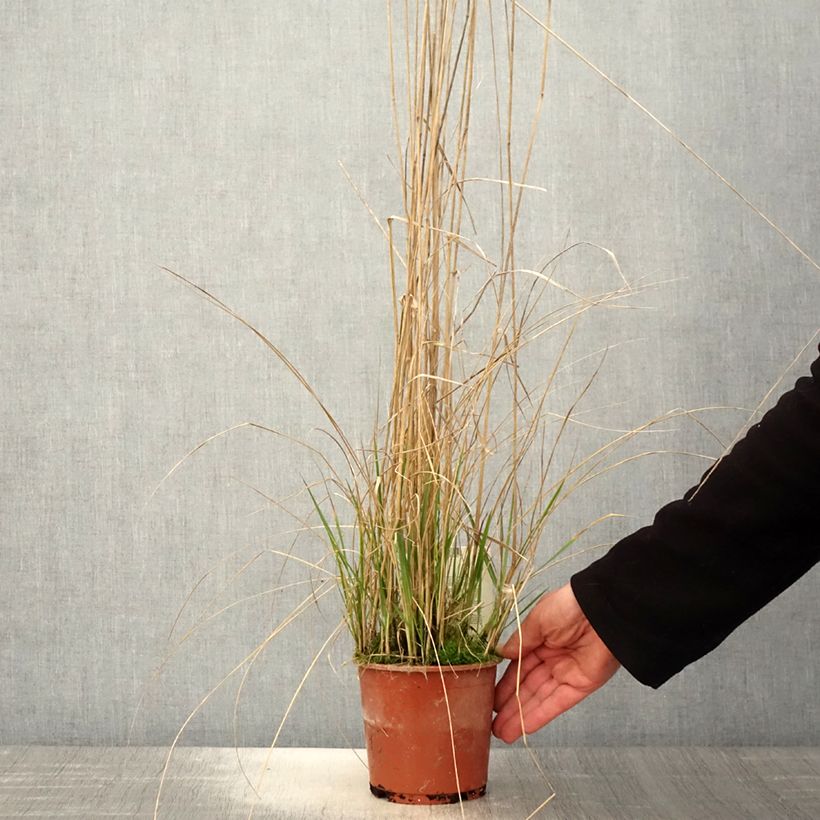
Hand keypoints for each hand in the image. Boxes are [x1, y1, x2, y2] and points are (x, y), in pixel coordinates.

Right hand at [492, 582, 619, 742]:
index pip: (518, 667)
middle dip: (509, 706)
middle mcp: (552, 659)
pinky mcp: (580, 686)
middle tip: (490, 722)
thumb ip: (520, 641)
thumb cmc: (569, 607)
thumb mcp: (538, 620)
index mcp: (541, 640)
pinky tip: (522, 728)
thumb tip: (502, 655)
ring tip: (500, 733)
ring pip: (538, 699)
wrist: (602, 609)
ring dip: (519, 717)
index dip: (504, 684)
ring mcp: (566, 674)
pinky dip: (539, 716)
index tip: (488, 698)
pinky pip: (555, 704)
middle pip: (527, 687)